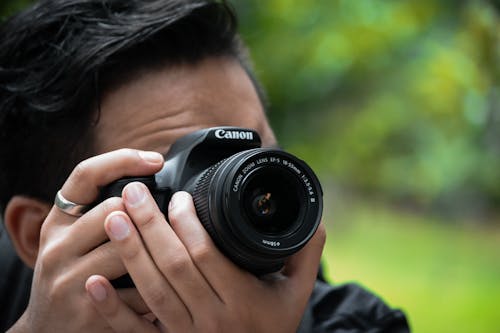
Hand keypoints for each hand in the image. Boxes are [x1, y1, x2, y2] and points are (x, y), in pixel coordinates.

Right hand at [10, 149, 163, 331]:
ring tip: (176, 250)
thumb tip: (150, 179)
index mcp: (57, 222)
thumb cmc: (70, 275)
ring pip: (128, 250)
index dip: (122, 160)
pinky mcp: (87, 310)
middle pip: (114, 210)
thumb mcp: (72, 239)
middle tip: (170, 219)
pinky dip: (159, 286)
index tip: (156, 160)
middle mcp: (57, 247)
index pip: (85, 176)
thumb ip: (98, 212)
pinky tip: (171, 285)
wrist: (45, 331)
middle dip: (146, 213)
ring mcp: (69, 280)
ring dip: (158, 250)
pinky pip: (138, 290)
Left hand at [86, 186, 325, 332]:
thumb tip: (316, 221)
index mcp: (242, 300)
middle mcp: (212, 318)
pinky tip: (93, 283)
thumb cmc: (275, 327)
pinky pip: (135, 331)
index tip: (176, 196)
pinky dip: (112, 308)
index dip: (187, 222)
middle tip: (133, 192)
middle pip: (173, 266)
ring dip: (130, 253)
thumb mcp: (297, 294)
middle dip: (150, 225)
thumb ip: (304, 256)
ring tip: (114, 218)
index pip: (206, 254)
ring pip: (151, 291)